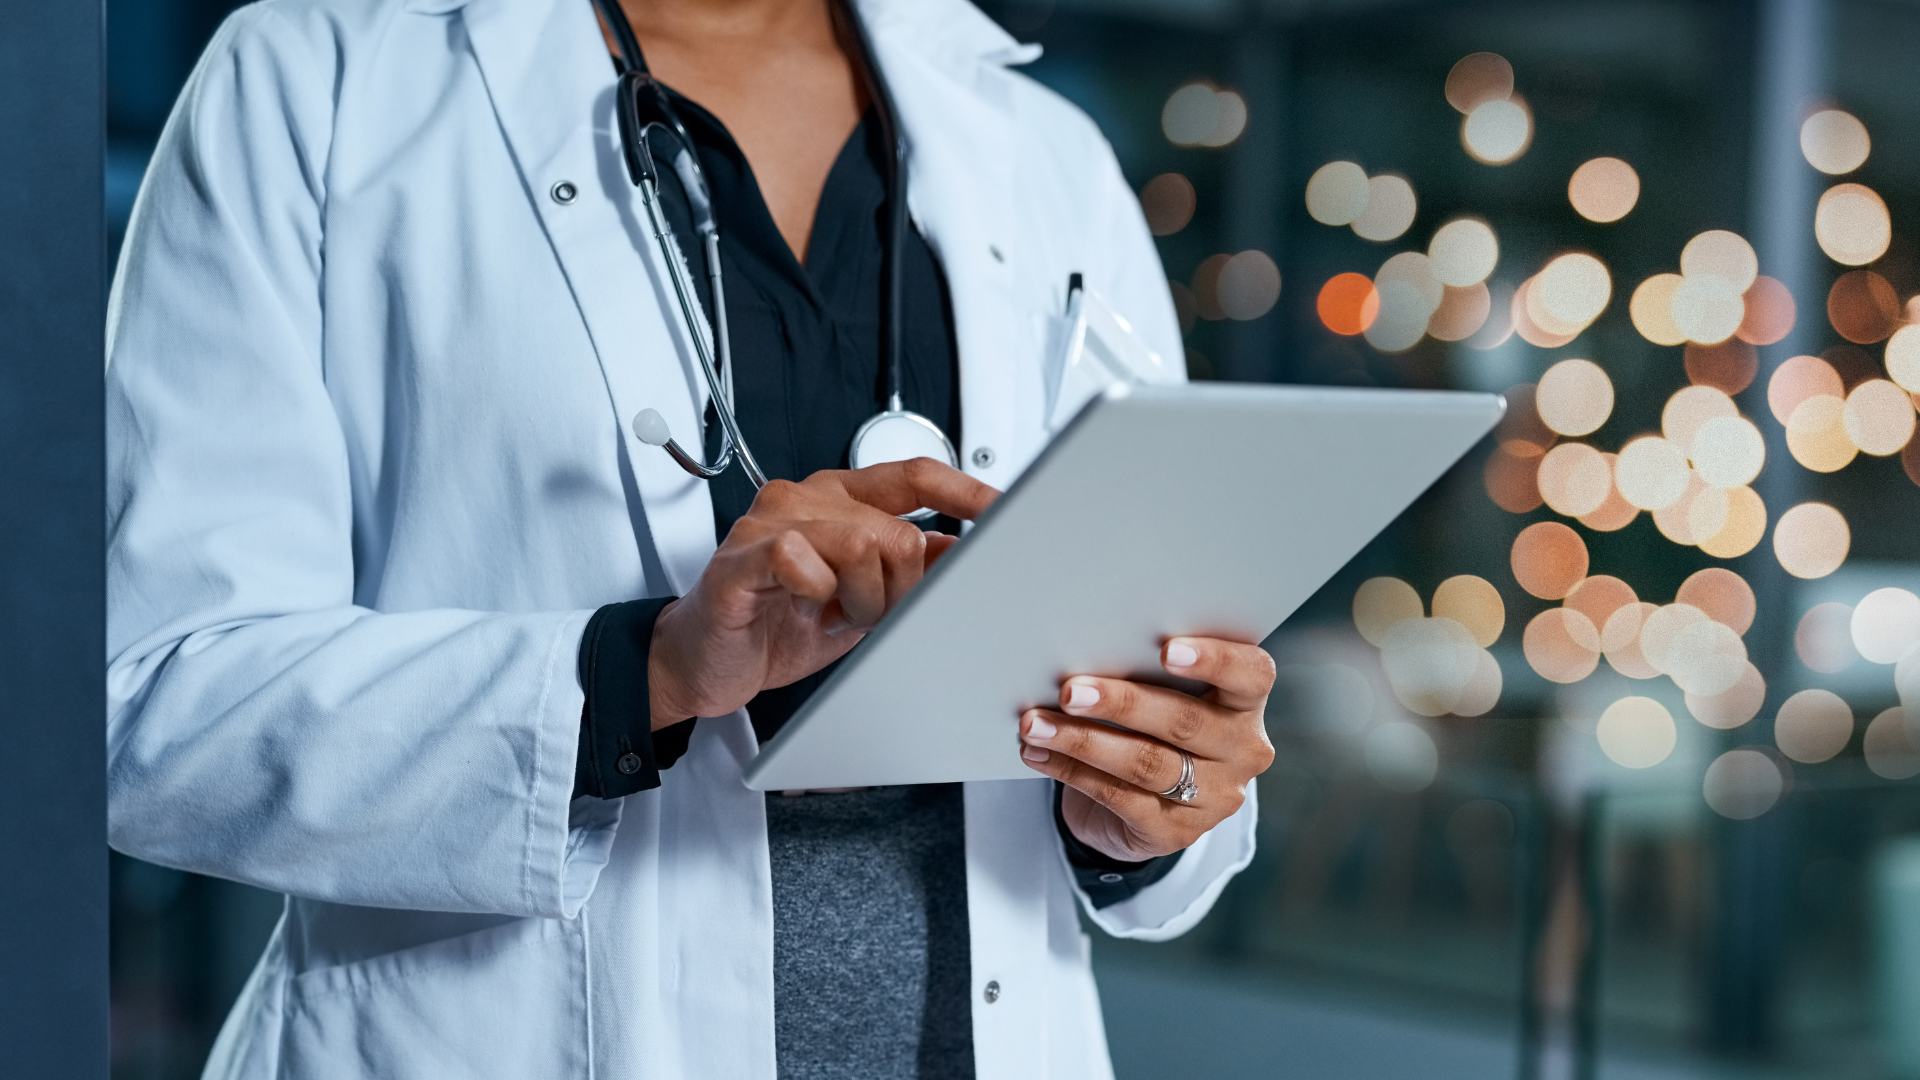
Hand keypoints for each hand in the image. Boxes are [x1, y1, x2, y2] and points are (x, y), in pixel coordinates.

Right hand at [648, 458, 997, 727]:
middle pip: (895, 528)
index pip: (914, 475)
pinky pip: (801, 559)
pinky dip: (817, 593)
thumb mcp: (862, 600)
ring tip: (836, 617)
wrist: (701, 663)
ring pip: (859, 543)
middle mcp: (806, 498)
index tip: (1005, 511)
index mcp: (840, 499)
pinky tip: (806, 609)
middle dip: (901, 588)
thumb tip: (968, 553)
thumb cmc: (776, 625)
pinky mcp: (741, 558)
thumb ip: (909, 571)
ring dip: (862, 599)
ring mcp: (770, 522)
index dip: (965, 492)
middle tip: (874, 616)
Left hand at [1018, 637, 1275, 862]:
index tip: (1167, 649)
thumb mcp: (1164, 693)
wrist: (1144, 802)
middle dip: (1121, 703)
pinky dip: (1071, 772)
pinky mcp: (1176, 832)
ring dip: (1082, 741)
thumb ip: (1147, 672)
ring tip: (1036, 725)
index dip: (1215, 660)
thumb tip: (1084, 650)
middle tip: (1070, 690)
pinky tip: (1039, 754)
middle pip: (1184, 721)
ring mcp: (1214, 798)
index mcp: (1247, 703)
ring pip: (1145, 763)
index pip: (1251, 675)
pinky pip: (1118, 798)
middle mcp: (1242, 751)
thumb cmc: (1152, 724)